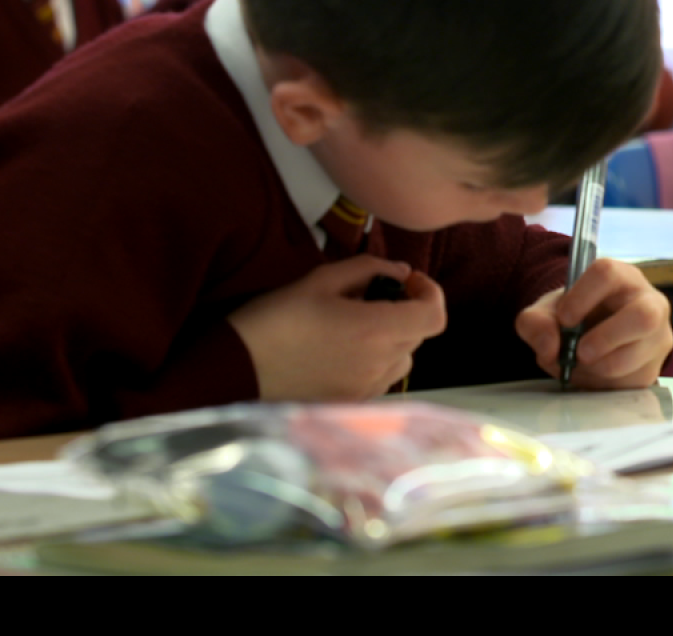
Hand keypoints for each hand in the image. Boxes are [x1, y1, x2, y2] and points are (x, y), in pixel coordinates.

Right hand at [227, 256, 445, 401]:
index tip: (407, 280)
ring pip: (403, 360)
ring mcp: (366, 390)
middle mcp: (379, 365)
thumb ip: (369, 269)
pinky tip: (346, 349)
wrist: (238, 366)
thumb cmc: (277, 317)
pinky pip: (381, 379)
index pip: (435, 316)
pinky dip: (377, 360)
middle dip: (406, 310)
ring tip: (359, 323)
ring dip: (394, 337)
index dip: (430, 292)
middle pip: (418, 335)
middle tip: (375, 294)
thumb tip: (401, 271)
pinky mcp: (351, 404)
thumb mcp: (321, 278)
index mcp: (376, 331)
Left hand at [515, 258, 672, 389]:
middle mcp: (649, 303)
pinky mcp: (653, 369)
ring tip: (581, 364)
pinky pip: (632, 381)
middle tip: (580, 352)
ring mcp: (657, 337)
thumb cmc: (573, 317)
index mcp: (621, 277)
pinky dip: (604, 384)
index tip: (564, 319)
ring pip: (639, 354)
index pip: (608, 273)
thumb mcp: (546, 313)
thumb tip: (549, 347)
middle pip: (643, 316)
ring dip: (601, 366)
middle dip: (606, 338)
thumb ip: (535, 323)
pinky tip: (592, 375)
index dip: (582, 296)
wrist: (587, 340)